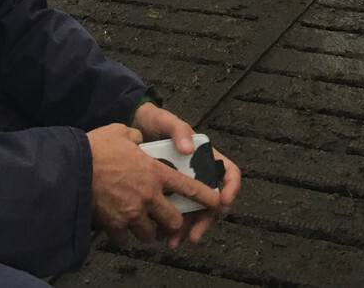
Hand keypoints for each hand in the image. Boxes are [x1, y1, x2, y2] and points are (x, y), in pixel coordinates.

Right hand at [86, 123, 221, 245]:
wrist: (73, 167)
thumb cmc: (97, 147)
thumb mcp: (122, 132)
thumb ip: (136, 138)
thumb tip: (138, 140)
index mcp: (155, 172)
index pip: (189, 187)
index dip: (205, 197)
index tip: (215, 203)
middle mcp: (148, 196)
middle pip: (172, 220)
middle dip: (173, 223)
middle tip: (167, 219)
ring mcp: (132, 212)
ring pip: (150, 234)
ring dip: (148, 231)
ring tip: (141, 225)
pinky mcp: (114, 224)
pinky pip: (126, 239)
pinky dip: (125, 235)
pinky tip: (120, 227)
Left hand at [130, 105, 241, 248]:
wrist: (132, 129)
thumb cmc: (154, 122)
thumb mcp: (166, 121)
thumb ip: (179, 130)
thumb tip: (188, 148)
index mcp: (205, 157)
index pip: (229, 173)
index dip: (232, 189)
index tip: (223, 203)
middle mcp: (199, 174)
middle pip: (211, 202)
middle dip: (204, 221)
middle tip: (194, 235)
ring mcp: (184, 187)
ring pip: (193, 213)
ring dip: (186, 230)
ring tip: (172, 242)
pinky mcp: (168, 194)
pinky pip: (174, 214)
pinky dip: (170, 227)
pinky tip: (160, 235)